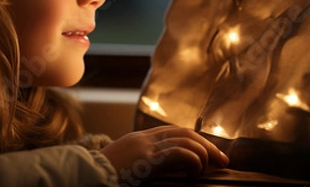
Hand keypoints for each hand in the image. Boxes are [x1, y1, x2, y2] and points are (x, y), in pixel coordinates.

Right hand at [100, 125, 228, 182]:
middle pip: (184, 132)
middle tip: (223, 160)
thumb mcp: (124, 167)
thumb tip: (161, 172)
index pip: (173, 131)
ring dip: (204, 154)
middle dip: (208, 145)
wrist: (86, 177)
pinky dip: (193, 161)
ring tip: (209, 168)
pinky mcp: (148, 158)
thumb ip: (141, 163)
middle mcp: (144, 138)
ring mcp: (146, 146)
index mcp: (139, 139)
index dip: (195, 140)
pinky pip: (180, 153)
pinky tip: (194, 173)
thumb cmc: (103, 177)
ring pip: (186, 140)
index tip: (209, 154)